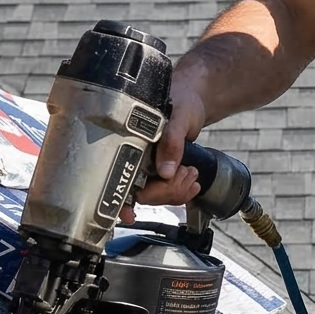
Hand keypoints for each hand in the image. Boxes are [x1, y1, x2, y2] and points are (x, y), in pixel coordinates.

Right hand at [133, 85, 208, 207]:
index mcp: (130, 142)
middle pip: (142, 194)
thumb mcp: (178, 116)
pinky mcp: (161, 171)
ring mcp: (148, 166)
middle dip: (167, 190)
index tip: (128, 214)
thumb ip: (172, 141)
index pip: (120, 178)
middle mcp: (135, 156)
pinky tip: (191, 180)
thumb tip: (165, 171)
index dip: (122, 199)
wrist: (194, 99)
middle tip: (186, 173)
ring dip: (177, 190)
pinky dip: (181, 190)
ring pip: (156, 196)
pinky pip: (167, 192)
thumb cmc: (182, 99)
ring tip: (191, 173)